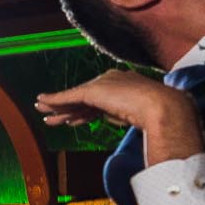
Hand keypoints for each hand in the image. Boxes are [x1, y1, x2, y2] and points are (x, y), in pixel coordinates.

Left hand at [36, 70, 202, 163]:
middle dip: (67, 108)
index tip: (73, 121)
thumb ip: (128, 116)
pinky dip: (54, 100)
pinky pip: (68, 97)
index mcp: (126, 85)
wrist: (163, 108)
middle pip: (84, 98)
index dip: (84, 112)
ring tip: (41, 111)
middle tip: (52, 116)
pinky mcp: (93, 91)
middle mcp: (112, 81)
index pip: (99, 100)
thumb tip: (123, 124)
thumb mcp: (142, 116)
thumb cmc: (162, 116)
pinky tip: (43, 102)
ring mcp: (102, 84)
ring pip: (74, 98)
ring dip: (56, 106)